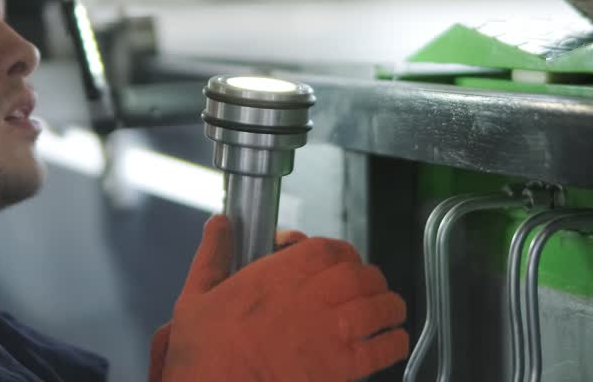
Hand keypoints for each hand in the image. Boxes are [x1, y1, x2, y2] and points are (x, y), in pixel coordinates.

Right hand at [151, 216, 408, 381]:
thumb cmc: (205, 352)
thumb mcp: (197, 295)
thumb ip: (213, 255)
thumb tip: (219, 225)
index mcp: (281, 274)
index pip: (330, 249)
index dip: (342, 253)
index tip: (341, 262)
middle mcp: (312, 297)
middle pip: (362, 275)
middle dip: (369, 279)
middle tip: (368, 288)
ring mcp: (331, 332)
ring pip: (380, 306)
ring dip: (389, 306)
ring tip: (388, 311)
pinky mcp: (343, 369)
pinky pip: (385, 348)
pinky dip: (395, 342)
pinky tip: (392, 341)